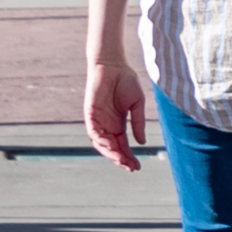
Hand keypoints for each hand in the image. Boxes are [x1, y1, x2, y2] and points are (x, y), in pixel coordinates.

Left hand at [83, 49, 147, 170]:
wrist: (113, 64)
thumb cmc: (126, 81)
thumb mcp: (137, 103)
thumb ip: (138, 122)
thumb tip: (141, 142)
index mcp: (119, 124)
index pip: (123, 146)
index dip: (129, 157)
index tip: (137, 167)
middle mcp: (107, 125)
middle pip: (112, 148)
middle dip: (120, 159)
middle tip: (129, 167)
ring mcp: (98, 120)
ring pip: (100, 143)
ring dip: (109, 152)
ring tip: (120, 159)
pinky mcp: (90, 113)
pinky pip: (92, 130)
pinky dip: (99, 139)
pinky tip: (108, 144)